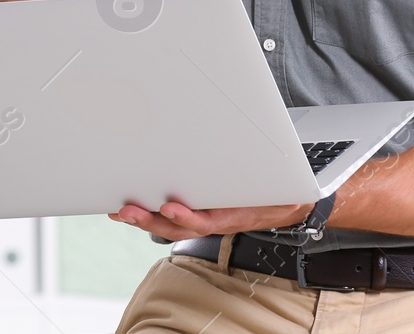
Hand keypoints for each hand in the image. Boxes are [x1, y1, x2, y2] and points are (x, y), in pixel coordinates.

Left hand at [107, 200, 314, 240]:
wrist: (282, 203)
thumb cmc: (276, 193)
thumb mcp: (278, 190)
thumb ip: (273, 186)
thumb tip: (293, 190)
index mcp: (231, 215)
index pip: (206, 220)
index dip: (187, 217)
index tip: (169, 207)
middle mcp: (212, 220)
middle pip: (177, 225)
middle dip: (150, 219)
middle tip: (127, 211)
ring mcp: (201, 219)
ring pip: (168, 225)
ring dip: (142, 218)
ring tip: (120, 211)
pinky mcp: (194, 212)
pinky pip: (166, 217)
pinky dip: (146, 213)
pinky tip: (127, 209)